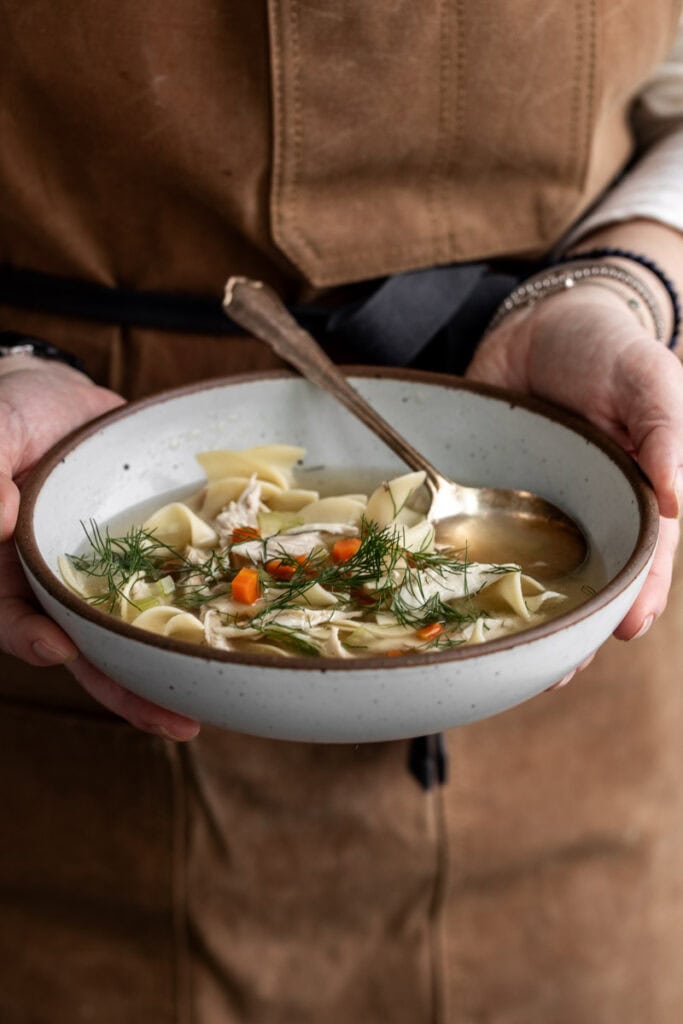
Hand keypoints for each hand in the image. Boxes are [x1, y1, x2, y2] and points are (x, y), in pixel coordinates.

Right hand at [0, 357, 199, 738]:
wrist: (60, 399)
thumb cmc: (12, 416)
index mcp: (11, 568)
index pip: (12, 616)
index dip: (30, 638)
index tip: (58, 649)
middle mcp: (61, 585)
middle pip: (87, 648)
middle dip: (126, 689)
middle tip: (174, 722)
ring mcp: (107, 575)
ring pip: (135, 632)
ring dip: (168, 671)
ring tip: (210, 709)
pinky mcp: (147, 556)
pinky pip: (173, 588)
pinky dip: (198, 616)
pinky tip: (233, 642)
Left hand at [467, 287, 682, 639]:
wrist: (540, 321)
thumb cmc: (608, 348)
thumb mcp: (651, 378)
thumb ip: (668, 433)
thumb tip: (678, 501)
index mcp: (635, 492)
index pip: (647, 554)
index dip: (642, 594)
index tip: (627, 629)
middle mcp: (587, 510)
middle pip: (590, 579)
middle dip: (580, 626)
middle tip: (561, 668)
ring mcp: (536, 508)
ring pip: (534, 572)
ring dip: (527, 614)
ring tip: (515, 659)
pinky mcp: (488, 495)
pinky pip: (480, 540)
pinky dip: (473, 574)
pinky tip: (459, 605)